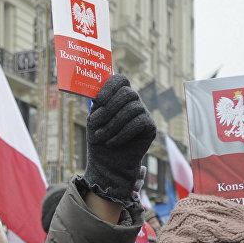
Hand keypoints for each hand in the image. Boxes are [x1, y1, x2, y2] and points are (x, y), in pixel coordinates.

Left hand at [83, 74, 156, 205]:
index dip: (110, 86)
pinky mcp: (150, 127)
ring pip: (132, 109)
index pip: (120, 80)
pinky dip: (121, 134)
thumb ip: (96, 104)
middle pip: (127, 93)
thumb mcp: (93, 120)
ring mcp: (143, 113)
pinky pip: (138, 123)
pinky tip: (111, 142)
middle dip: (108, 109)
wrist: (107, 163)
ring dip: (112, 124)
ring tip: (100, 137)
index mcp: (118, 96)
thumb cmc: (99, 139)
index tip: (97, 100)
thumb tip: (93, 90)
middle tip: (93, 123)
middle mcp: (133, 101)